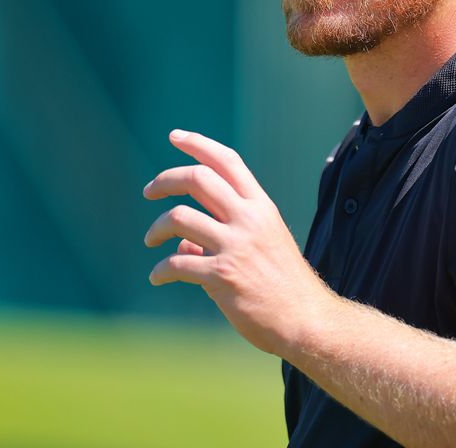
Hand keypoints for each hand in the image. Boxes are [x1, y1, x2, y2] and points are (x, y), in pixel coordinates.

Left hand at [143, 129, 332, 354]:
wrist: (306, 320)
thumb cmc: (283, 285)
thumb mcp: (263, 245)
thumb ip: (224, 234)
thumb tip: (184, 240)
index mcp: (261, 207)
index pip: (227, 161)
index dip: (198, 144)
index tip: (175, 136)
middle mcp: (249, 219)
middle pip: (197, 179)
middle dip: (165, 180)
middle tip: (149, 191)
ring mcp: (235, 246)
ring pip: (179, 217)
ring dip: (156, 227)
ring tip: (151, 240)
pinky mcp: (222, 275)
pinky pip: (177, 262)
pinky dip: (160, 269)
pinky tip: (157, 276)